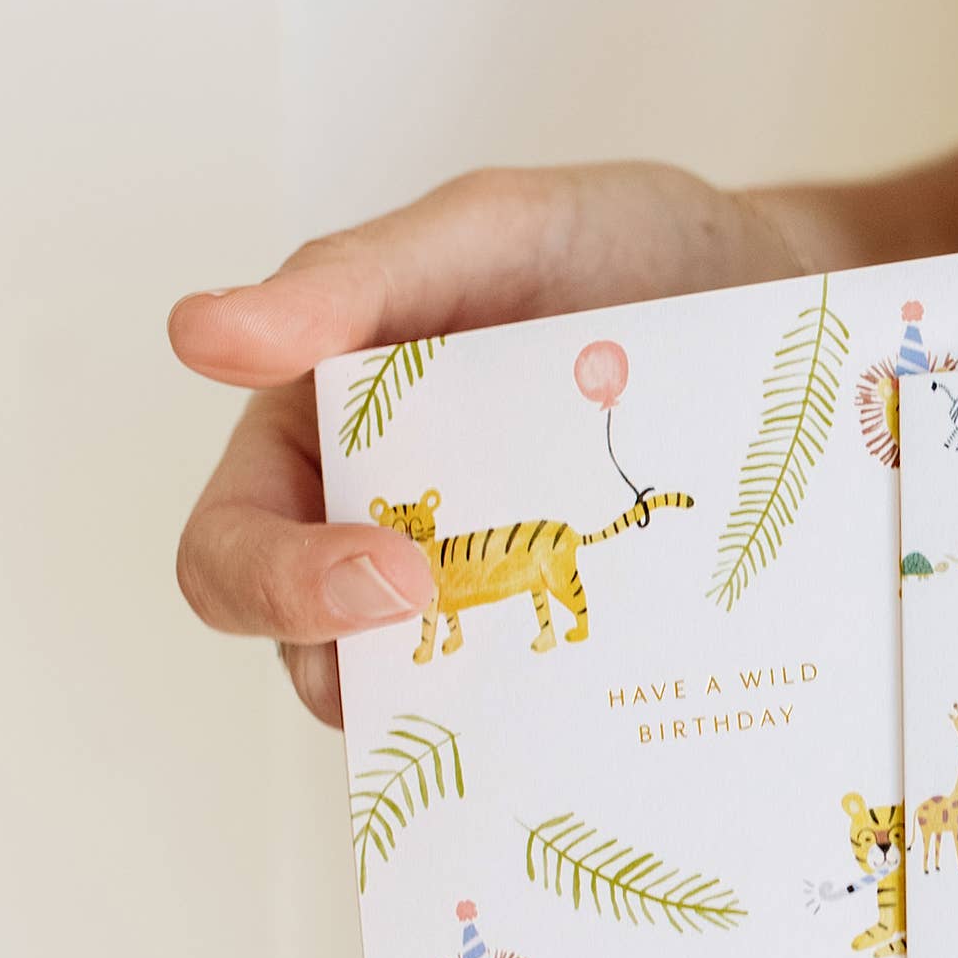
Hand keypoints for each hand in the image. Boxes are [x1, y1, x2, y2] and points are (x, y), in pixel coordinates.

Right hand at [171, 143, 957, 723]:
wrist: (758, 291)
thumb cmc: (602, 249)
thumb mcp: (488, 231)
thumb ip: (355, 279)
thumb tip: (199, 335)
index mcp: (316, 440)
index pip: (233, 552)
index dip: (283, 586)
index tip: (396, 576)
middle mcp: (382, 537)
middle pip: (318, 663)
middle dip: (373, 675)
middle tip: (472, 639)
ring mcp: (482, 601)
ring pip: (437, 712)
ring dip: (486, 719)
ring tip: (571, 696)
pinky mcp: (573, 640)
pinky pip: (550, 716)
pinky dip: (578, 726)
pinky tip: (639, 716)